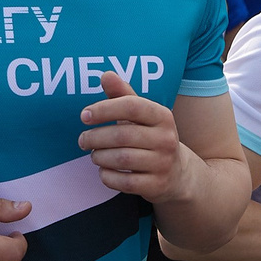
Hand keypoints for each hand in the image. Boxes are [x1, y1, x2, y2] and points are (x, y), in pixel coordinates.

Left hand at [79, 71, 186, 201]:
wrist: (177, 173)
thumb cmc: (150, 137)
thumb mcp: (141, 115)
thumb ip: (122, 95)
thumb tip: (106, 75)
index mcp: (163, 116)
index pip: (132, 106)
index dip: (105, 109)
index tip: (84, 115)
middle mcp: (167, 139)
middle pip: (122, 135)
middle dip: (95, 137)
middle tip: (83, 140)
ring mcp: (163, 164)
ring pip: (121, 159)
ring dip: (99, 157)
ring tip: (94, 154)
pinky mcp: (157, 185)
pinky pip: (124, 182)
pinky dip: (107, 176)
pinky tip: (104, 170)